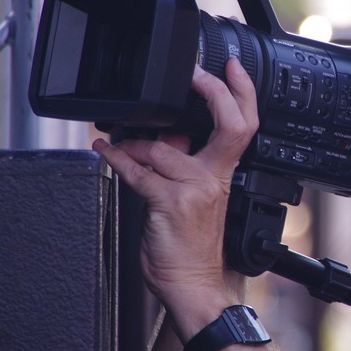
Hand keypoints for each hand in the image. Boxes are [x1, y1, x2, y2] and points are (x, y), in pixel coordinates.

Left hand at [93, 59, 257, 323]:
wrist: (193, 283)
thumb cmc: (194, 245)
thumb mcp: (198, 197)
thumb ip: (187, 163)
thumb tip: (171, 135)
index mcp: (226, 173)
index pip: (245, 125)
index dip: (242, 92)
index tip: (230, 67)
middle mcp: (214, 177)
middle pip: (230, 123)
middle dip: (214, 91)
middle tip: (195, 75)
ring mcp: (194, 188)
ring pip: (164, 147)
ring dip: (135, 143)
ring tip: (119, 145)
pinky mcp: (169, 202)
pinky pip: (138, 171)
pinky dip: (116, 157)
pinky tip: (105, 150)